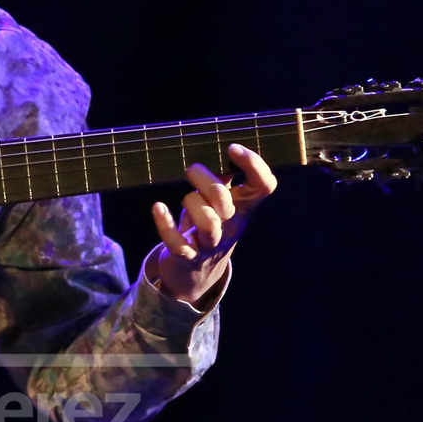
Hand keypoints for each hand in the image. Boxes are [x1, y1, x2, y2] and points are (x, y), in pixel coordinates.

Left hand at [150, 143, 277, 304]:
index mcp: (243, 208)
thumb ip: (223, 179)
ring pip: (207, 223)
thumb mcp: (221, 203)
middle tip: (191, 172)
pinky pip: (177, 244)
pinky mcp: (187, 257)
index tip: (232, 148)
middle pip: (224, 201)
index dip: (254, 165)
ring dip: (191, 203)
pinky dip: (166, 224)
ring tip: (185, 198)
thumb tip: (216, 149)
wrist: (196, 273)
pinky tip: (159, 207)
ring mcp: (210, 244)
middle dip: (204, 180)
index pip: (264, 186)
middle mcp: (230, 226)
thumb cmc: (208, 225)